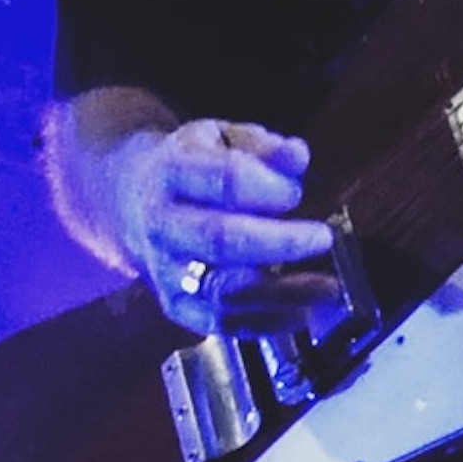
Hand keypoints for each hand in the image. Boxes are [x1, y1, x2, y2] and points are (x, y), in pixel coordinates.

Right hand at [99, 118, 330, 329]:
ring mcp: (166, 270)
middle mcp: (163, 225)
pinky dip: (265, 323)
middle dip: (279, 242)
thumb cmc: (193, 165)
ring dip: (281, 293)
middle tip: (322, 238)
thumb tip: (297, 157)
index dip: (267, 187)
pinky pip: (220, 323)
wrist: (134, 199)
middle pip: (220, 239)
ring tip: (327, 287)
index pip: (223, 180)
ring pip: (222, 290)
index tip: (296, 191)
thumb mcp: (222, 138)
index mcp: (173, 172)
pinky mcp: (175, 304)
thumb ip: (262, 146)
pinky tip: (301, 313)